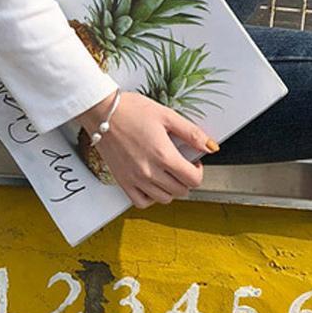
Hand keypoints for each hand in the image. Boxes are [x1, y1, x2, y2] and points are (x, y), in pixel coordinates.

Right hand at [76, 91, 217, 208]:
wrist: (102, 113)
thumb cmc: (130, 110)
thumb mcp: (166, 115)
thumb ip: (191, 133)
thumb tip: (210, 146)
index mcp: (164, 155)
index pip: (193, 180)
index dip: (198, 172)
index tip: (193, 163)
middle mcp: (150, 171)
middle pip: (181, 191)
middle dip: (186, 179)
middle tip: (180, 166)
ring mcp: (136, 179)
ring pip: (165, 199)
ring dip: (170, 189)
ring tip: (166, 174)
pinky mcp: (124, 182)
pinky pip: (142, 202)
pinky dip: (151, 198)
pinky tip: (152, 185)